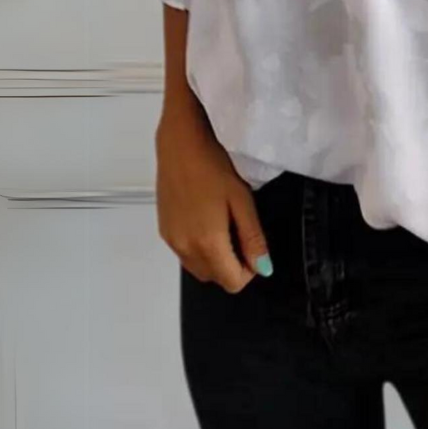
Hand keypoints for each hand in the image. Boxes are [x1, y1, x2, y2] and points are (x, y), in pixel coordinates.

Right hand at [154, 111, 270, 292]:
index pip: (232, 282)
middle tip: (240, 232)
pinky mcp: (164, 232)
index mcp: (207, 243)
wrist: (181, 146)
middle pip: (215, 278)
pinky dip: (200, 249)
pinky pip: (185, 254)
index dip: (250, 270)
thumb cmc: (213, 168)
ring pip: (199, 269)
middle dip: (232, 265)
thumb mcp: (242, 201)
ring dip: (216, 259)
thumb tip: (263, 268)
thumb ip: (253, 239)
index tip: (254, 248)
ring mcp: (171, 241)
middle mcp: (185, 248)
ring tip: (224, 224)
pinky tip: (207, 220)